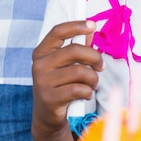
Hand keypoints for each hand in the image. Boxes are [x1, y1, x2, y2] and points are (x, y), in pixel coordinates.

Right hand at [32, 20, 102, 137]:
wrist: (48, 116)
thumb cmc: (60, 85)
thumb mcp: (65, 65)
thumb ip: (77, 47)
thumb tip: (90, 29)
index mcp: (42, 52)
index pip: (58, 31)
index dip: (76, 25)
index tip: (92, 24)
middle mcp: (39, 65)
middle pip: (75, 50)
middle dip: (95, 57)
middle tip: (101, 66)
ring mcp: (43, 82)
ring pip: (81, 71)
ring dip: (93, 78)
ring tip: (92, 84)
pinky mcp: (50, 98)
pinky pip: (79, 89)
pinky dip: (88, 92)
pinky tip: (86, 94)